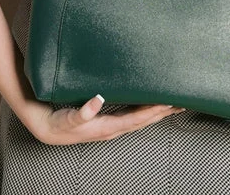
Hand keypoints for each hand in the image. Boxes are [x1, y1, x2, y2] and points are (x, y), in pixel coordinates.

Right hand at [18, 95, 183, 145]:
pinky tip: (153, 106)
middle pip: (144, 120)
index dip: (152, 111)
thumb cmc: (60, 123)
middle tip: (181, 102)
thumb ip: (84, 110)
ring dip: (159, 113)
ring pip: (142, 119)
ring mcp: (113, 126)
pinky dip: (147, 112)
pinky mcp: (110, 122)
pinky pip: (134, 117)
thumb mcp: (70, 117)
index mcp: (107, 127)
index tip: (167, 103)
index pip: (136, 119)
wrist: (49, 129)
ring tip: (175, 105)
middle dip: (163, 112)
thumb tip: (97, 100)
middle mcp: (113, 128)